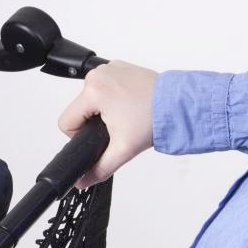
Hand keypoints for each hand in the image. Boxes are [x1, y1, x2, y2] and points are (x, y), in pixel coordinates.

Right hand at [58, 60, 158, 188]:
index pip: (66, 121)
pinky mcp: (119, 66)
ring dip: (103, 108)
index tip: (101, 136)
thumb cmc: (155, 119)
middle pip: (79, 109)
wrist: (181, 104)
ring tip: (126, 114)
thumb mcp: (123, 149)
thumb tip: (83, 181)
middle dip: (94, 121)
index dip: (79, 135)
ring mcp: (109, 68)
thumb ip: (99, 169)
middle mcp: (98, 75)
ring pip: (91, 97)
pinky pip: (104, 85)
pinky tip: (128, 103)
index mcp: (93, 92)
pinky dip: (113, 95)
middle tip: (119, 125)